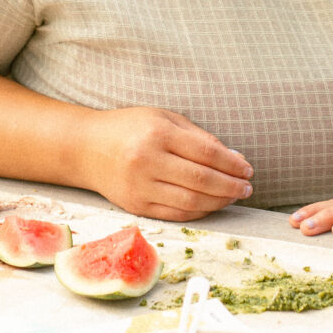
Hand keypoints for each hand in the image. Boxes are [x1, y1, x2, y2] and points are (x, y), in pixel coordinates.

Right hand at [76, 107, 253, 221]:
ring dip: (219, 202)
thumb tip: (234, 159)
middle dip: (231, 186)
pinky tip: (211, 205)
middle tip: (247, 187)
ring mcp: (140, 187)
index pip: (206, 152)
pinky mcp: (135, 206)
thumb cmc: (129, 128)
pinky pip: (175, 214)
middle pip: (201, 180)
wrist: (85, 148)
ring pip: (190, 201)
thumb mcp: (163, 119)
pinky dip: (198, 212)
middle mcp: (147, 161)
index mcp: (157, 134)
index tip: (248, 169)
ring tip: (233, 196)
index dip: (232, 163)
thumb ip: (198, 137)